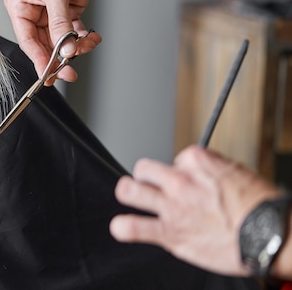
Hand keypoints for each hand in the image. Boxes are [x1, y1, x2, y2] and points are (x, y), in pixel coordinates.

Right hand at [4, 0, 102, 82]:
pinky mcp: (68, 13)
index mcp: (20, 5)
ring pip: (60, 42)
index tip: (49, 74)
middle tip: (70, 71)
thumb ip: (59, 25)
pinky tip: (92, 37)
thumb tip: (64, 51)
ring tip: (87, 44)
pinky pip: (73, 34)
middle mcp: (34, 12)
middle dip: (59, 57)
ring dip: (75, 47)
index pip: (27, 40)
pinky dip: (84, 39)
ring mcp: (52, 14)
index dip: (39, 59)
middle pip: (43, 45)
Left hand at [109, 145, 281, 276]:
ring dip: (128, 193)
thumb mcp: (237, 172)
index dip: (180, 171)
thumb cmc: (260, 208)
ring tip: (132, 198)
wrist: (272, 235)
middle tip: (153, 187)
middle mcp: (179, 181)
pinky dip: (123, 228)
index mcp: (197, 162)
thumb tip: (200, 171)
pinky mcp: (170, 232)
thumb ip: (211, 170)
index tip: (191, 182)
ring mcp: (171, 206)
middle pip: (143, 169)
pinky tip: (122, 227)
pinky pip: (133, 227)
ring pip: (129, 190)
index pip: (174, 159)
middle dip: (147, 177)